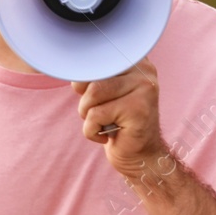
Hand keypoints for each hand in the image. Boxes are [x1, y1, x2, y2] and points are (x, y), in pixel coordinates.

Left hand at [73, 58, 167, 180]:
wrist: (140, 156)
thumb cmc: (116, 122)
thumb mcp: (103, 93)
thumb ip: (92, 76)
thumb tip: (71, 71)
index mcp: (135, 60)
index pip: (97, 58)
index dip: (84, 79)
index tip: (91, 96)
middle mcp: (144, 70)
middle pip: (92, 76)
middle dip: (86, 101)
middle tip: (99, 114)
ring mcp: (144, 89)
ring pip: (93, 94)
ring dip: (87, 115)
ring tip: (102, 123)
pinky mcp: (138, 110)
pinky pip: (95, 116)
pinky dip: (91, 131)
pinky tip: (107, 135)